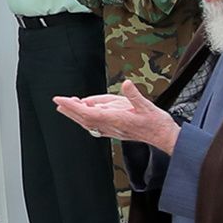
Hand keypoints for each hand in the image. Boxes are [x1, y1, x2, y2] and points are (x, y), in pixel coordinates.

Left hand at [54, 80, 177, 154]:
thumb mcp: (148, 105)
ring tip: (66, 107)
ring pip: (89, 123)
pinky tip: (85, 115)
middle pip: (85, 119)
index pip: (88, 113)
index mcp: (117, 119)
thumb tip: (127, 84)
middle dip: (70, 110)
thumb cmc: (157, 123)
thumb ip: (135, 95)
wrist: (164, 137)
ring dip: (76, 115)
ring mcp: (113, 130)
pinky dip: (86, 120)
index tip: (61, 100)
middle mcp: (112, 126)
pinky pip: (96, 126)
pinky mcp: (116, 131)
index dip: (72, 106)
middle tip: (58, 102)